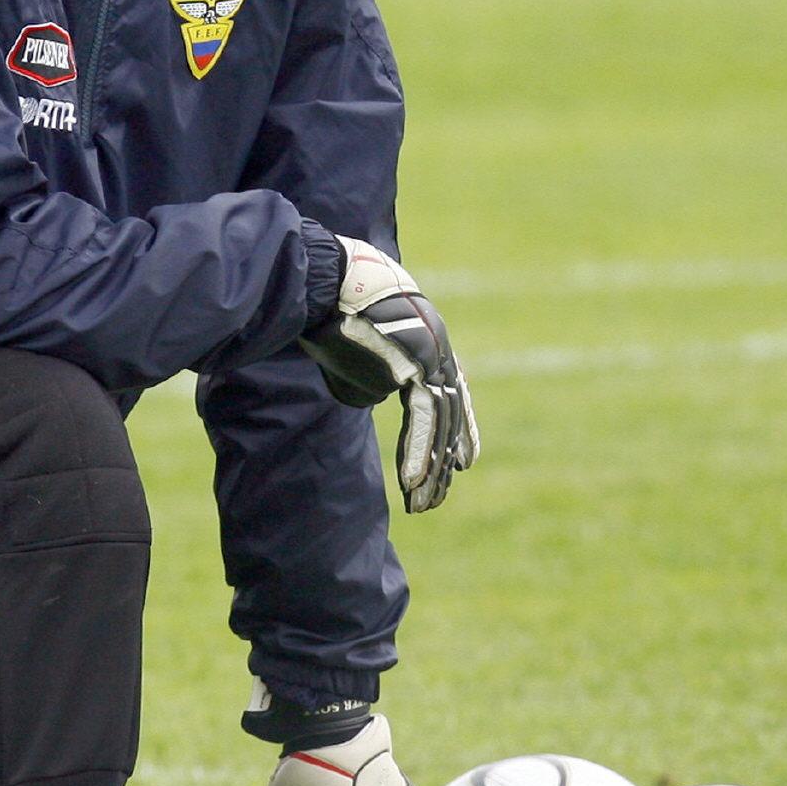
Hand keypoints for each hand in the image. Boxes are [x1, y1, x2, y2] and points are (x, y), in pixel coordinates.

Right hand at [297, 236, 478, 513]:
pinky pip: (421, 417)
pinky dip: (416, 452)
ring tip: (422, 506)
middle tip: (435, 500)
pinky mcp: (416, 364)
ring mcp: (432, 354)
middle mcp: (438, 348)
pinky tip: (408, 482)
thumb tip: (371, 396)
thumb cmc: (329, 308)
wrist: (322, 279)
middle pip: (446, 417)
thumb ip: (369, 376)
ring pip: (438, 423)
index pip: (451, 395)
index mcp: (428, 341)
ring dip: (428, 469)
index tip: (464, 462)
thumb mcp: (354, 350)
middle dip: (440, 463)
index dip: (459, 430)